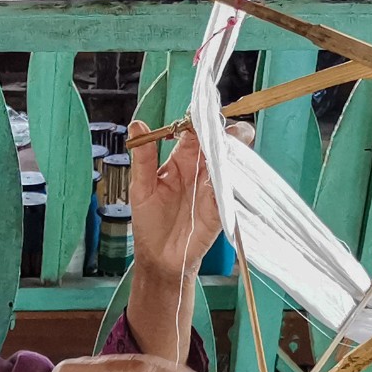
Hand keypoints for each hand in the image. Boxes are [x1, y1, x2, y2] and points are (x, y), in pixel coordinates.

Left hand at [126, 120, 251, 282]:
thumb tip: (137, 124)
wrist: (160, 258)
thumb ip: (143, 157)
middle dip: (225, 132)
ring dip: (234, 150)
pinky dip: (234, 177)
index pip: (195, 132)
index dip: (200, 120)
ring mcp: (213, 185)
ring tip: (228, 147)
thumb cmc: (149, 223)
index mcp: (181, 160)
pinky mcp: (222, 204)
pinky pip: (233, 186)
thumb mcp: (141, 187)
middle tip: (221, 131)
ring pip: (232, 159)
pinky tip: (229, 172)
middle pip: (219, 141)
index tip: (203, 113)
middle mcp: (200, 169)